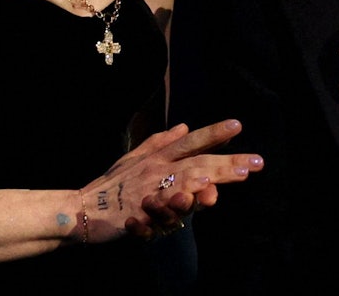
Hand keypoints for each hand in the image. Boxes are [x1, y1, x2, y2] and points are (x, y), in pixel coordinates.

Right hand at [82, 119, 262, 241]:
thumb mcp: (133, 157)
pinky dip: (176, 201)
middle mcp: (156, 170)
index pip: (191, 141)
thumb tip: (184, 126)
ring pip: (182, 182)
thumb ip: (159, 142)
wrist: (82, 209)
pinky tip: (192, 198)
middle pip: (197, 163)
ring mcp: (148, 190)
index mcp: (157, 156)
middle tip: (255, 164)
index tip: (238, 126)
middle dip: (228, 163)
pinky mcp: (139, 212)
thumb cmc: (111, 184)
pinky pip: (160, 208)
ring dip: (206, 179)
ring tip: (231, 176)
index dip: (214, 133)